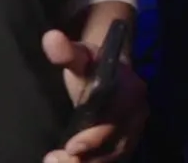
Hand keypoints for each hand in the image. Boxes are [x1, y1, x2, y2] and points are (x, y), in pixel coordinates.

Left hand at [42, 30, 147, 162]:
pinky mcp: (123, 144)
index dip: (96, 136)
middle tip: (53, 160)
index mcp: (131, 91)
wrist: (111, 71)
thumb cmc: (93, 63)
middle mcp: (136, 115)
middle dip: (85, 158)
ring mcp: (132, 132)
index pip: (116, 119)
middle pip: (115, 145)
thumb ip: (67, 51)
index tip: (71, 146)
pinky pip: (109, 159)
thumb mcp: (81, 55)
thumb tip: (51, 38)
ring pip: (112, 157)